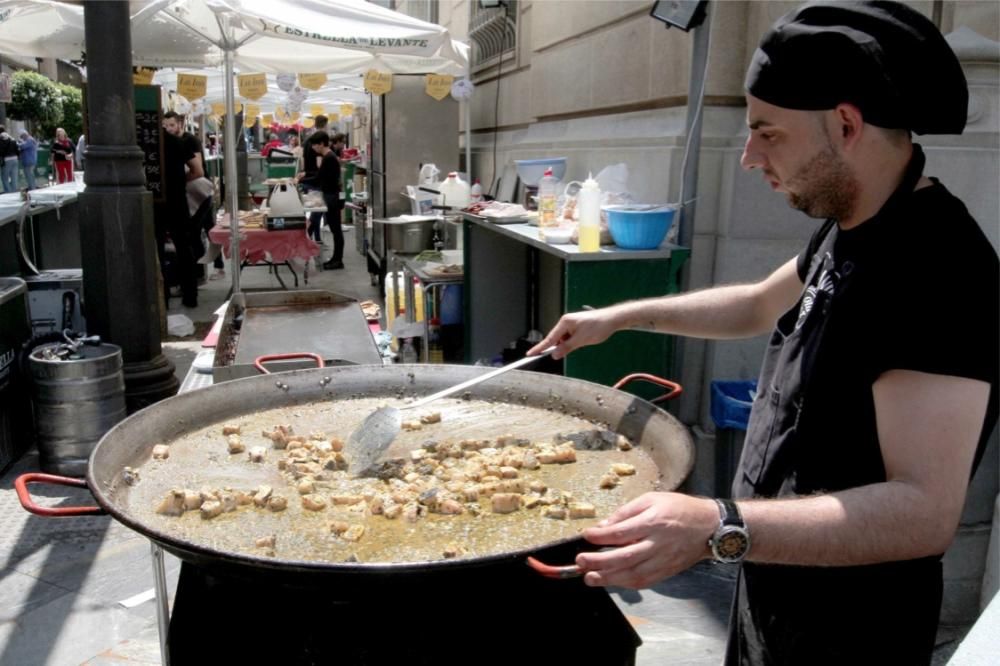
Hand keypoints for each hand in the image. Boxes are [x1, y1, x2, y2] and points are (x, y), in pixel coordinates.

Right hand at [526, 308, 619, 359]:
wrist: (612, 319)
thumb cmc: (598, 327)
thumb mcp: (581, 340)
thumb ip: (566, 348)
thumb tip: (554, 355)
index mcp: (565, 322)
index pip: (550, 338)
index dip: (540, 347)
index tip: (529, 354)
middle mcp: (566, 322)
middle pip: (556, 338)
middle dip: (559, 347)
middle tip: (562, 354)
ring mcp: (572, 324)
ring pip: (564, 339)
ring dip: (568, 345)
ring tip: (582, 343)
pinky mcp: (577, 327)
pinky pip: (570, 337)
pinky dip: (573, 343)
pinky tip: (582, 343)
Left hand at [575, 492, 716, 588]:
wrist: (709, 526)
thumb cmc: (679, 509)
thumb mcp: (651, 499)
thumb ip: (626, 512)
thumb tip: (604, 525)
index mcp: (653, 522)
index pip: (621, 532)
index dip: (600, 536)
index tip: (586, 535)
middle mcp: (657, 544)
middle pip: (624, 557)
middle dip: (599, 562)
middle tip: (581, 562)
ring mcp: (663, 560)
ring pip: (633, 574)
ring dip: (609, 578)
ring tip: (590, 577)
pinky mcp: (666, 571)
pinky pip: (644, 581)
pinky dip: (626, 583)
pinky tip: (612, 581)